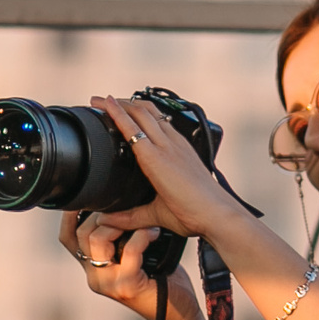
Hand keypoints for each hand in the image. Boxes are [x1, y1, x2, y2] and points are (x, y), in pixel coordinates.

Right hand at [60, 209, 201, 319]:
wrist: (179, 315)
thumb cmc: (162, 281)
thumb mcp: (135, 255)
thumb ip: (121, 237)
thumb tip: (118, 202)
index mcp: (92, 268)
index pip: (68, 238)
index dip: (71, 215)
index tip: (90, 195)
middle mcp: (95, 277)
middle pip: (82, 233)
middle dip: (104, 213)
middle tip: (130, 206)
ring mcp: (108, 284)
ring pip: (98, 239)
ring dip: (122, 222)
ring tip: (144, 221)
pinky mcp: (126, 287)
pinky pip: (129, 250)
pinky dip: (142, 236)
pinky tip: (154, 232)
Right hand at [86, 96, 241, 243]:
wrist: (219, 214)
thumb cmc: (191, 214)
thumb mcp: (155, 216)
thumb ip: (128, 217)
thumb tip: (106, 220)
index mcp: (155, 161)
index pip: (130, 127)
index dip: (113, 111)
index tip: (99, 101)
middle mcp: (168, 147)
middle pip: (142, 113)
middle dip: (120, 102)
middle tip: (102, 99)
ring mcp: (180, 145)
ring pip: (156, 114)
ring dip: (137, 105)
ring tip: (123, 103)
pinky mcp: (188, 148)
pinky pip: (167, 124)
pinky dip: (153, 115)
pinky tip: (150, 119)